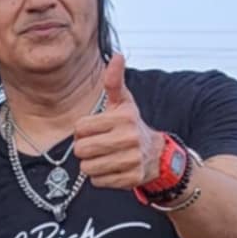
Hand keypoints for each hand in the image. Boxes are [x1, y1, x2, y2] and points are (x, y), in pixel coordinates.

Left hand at [72, 54, 161, 190]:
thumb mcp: (124, 103)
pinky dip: (101, 178)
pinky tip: (113, 168)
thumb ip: (114, 82)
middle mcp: (128, 138)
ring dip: (92, 165)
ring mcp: (131, 159)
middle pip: (81, 149)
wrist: (157, 155)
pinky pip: (98, 182)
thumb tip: (117, 55)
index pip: (79, 128)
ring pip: (87, 168)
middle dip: (85, 149)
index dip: (83, 131)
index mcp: (123, 117)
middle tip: (98, 145)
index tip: (95, 130)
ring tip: (106, 157)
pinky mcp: (131, 179)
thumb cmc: (132, 126)